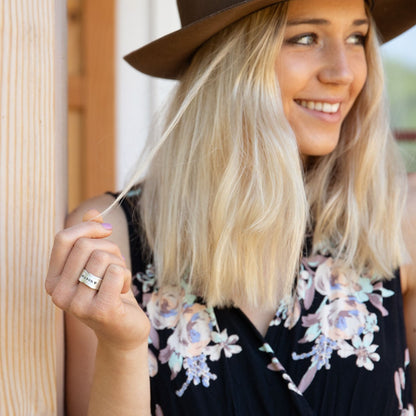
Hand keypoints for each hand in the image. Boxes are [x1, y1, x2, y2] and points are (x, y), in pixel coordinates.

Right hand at [45, 210, 149, 350]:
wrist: (124, 330)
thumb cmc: (110, 292)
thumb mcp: (100, 262)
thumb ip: (92, 238)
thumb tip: (92, 212)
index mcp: (53, 279)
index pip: (63, 238)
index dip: (88, 227)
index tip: (107, 231)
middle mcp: (58, 293)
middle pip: (85, 245)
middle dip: (110, 248)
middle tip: (116, 266)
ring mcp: (76, 304)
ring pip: (102, 257)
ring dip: (119, 264)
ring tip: (118, 282)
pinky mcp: (99, 310)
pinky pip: (116, 272)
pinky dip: (126, 276)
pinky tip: (123, 292)